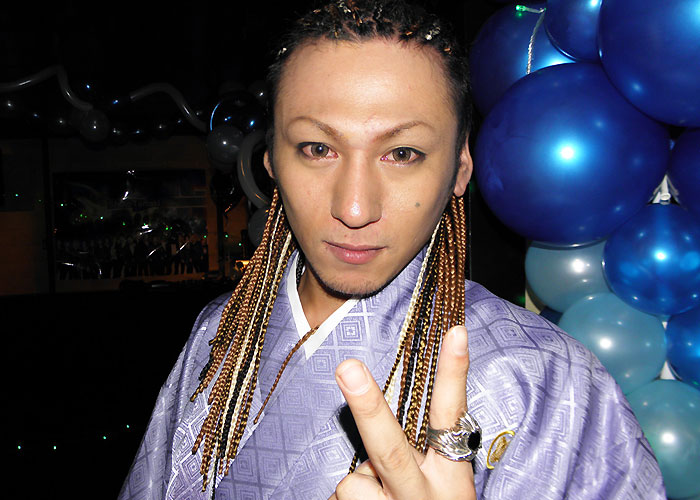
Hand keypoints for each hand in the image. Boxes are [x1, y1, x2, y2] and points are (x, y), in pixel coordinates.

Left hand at [330, 325, 475, 499]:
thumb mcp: (436, 487)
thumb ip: (413, 454)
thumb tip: (370, 427)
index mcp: (449, 480)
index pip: (451, 418)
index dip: (454, 374)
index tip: (454, 330)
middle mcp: (423, 495)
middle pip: (391, 450)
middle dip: (367, 407)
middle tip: (347, 368)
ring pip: (351, 483)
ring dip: (356, 488)